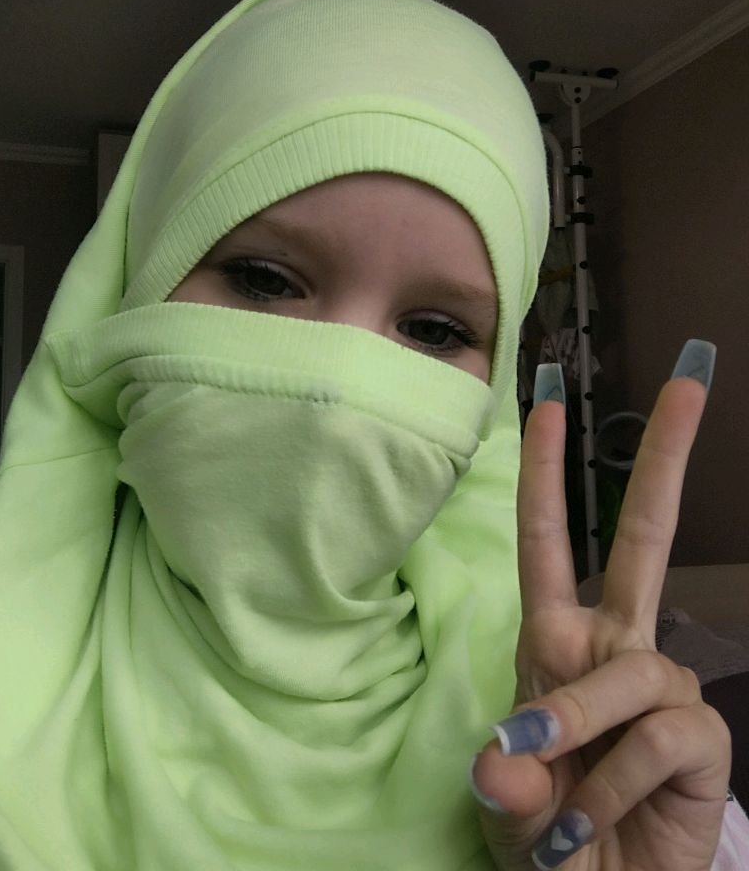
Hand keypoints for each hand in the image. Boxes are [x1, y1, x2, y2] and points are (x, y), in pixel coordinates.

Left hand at [470, 349, 730, 869]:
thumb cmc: (550, 837)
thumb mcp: (505, 805)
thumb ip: (503, 778)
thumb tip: (510, 756)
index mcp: (558, 642)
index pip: (547, 540)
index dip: (544, 473)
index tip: (547, 405)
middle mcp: (614, 648)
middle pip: (643, 538)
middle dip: (664, 460)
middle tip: (689, 378)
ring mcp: (661, 689)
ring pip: (631, 671)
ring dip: (582, 730)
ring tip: (556, 809)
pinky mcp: (701, 738)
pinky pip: (660, 737)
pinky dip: (615, 784)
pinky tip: (597, 821)